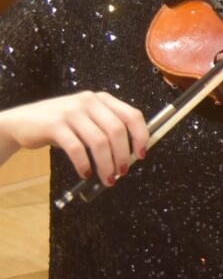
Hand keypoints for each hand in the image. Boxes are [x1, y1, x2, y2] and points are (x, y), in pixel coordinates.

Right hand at [0, 91, 147, 184]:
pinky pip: (76, 148)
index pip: (132, 115)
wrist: (24, 121)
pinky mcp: (55, 125)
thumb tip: (131, 154)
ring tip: (107, 178)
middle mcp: (89, 102)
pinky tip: (85, 173)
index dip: (141, 136)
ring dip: (106, 164)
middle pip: (117, 130)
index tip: (141, 155)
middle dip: (123, 155)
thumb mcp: (88, 119)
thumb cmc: (63, 124)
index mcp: (103, 99)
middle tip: (122, 172)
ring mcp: (72, 112)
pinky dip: (84, 164)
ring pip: (99, 142)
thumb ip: (107, 129)